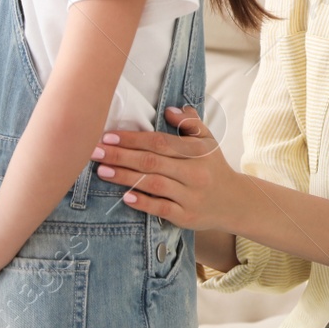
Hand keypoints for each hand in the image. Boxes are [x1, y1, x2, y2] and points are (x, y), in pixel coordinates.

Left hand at [92, 105, 235, 230]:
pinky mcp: (187, 216)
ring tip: (102, 170)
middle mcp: (194, 173)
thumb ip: (190, 123)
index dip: (133, 139)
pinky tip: (124, 197)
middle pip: (152, 162)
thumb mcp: (208, 141)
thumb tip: (168, 110)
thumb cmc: (213, 167)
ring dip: (125, 177)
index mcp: (198, 151)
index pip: (160, 142)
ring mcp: (190, 196)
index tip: (108, 136)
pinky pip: (161, 209)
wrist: (234, 202)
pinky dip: (143, 203)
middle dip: (120, 156)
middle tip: (94, 151)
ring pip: (153, 184)